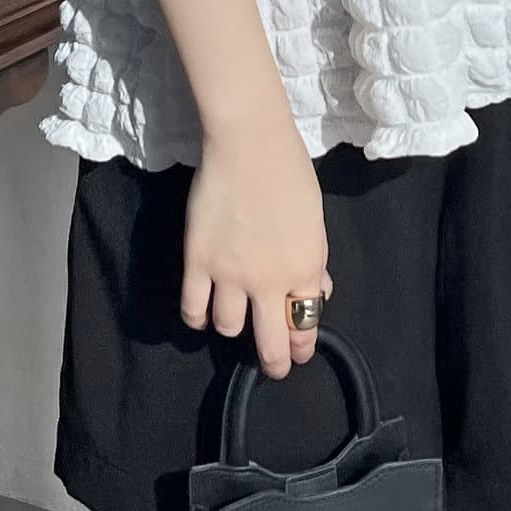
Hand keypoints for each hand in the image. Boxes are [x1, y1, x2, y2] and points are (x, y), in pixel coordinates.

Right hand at [180, 112, 333, 379]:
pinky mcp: (197, 261)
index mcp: (305, 269)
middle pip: (270, 343)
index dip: (302, 346)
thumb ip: (314, 262)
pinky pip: (193, 309)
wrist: (249, 144)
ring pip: (228, 328)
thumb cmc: (290, 175)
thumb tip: (318, 291)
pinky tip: (203, 313)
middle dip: (274, 362)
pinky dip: (198, 318)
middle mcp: (269, 281)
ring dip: (233, 328)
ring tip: (234, 319)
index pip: (305, 325)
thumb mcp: (314, 222)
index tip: (298, 352)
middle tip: (273, 366)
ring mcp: (230, 274)